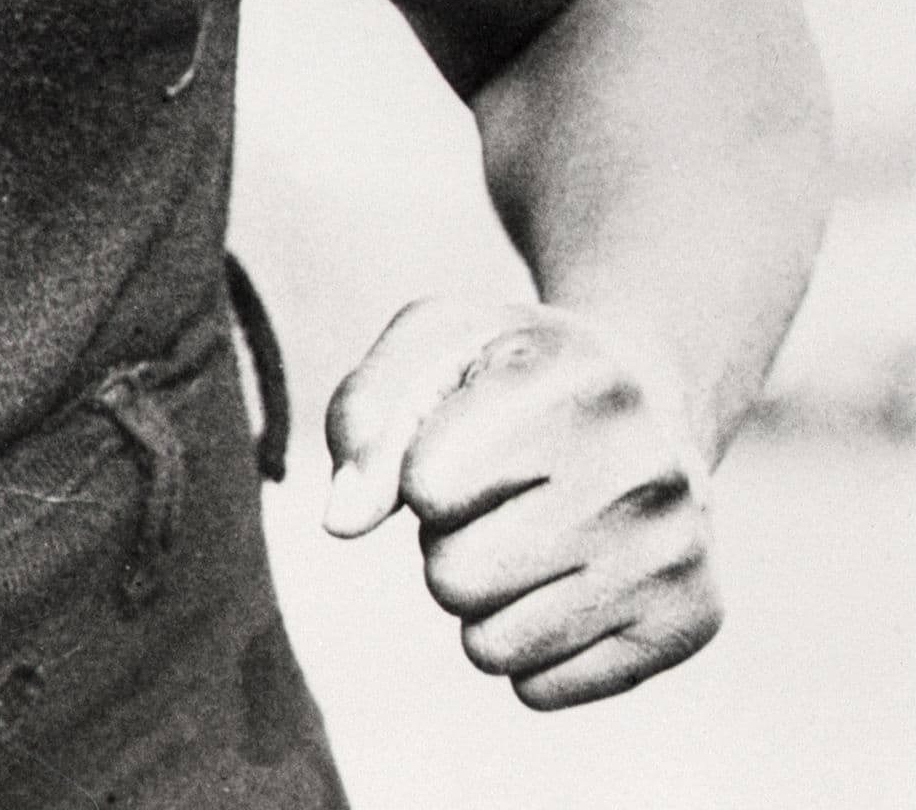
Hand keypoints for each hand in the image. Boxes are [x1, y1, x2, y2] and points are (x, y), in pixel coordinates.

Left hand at [324, 297, 718, 707]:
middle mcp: (644, 469)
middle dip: (445, 542)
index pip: (426, 486)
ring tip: (526, 536)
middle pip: (453, 578)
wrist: (649, 392)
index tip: (461, 442)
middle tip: (495, 499)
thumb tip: (342, 523)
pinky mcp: (691, 622)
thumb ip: (365, 418)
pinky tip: (565, 582)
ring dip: (481, 600)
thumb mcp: (430, 344)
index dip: (417, 473)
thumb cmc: (509, 371)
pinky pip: (544, 689)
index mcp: (577, 382)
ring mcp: (676, 552)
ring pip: (491, 644)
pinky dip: (527, 648)